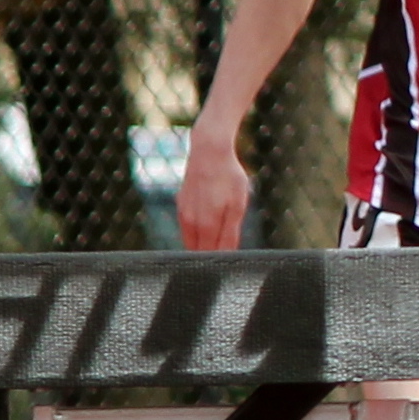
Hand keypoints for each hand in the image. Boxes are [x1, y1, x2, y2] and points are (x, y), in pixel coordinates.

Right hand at [176, 131, 252, 252]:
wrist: (209, 151)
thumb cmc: (228, 177)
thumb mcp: (237, 204)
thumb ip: (230, 232)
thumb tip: (226, 256)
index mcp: (205, 225)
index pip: (209, 256)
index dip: (218, 264)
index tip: (226, 268)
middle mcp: (189, 222)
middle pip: (197, 252)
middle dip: (208, 258)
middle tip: (223, 260)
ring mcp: (183, 213)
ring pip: (191, 241)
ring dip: (202, 246)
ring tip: (218, 246)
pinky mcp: (181, 205)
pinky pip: (188, 228)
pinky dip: (197, 234)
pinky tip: (209, 229)